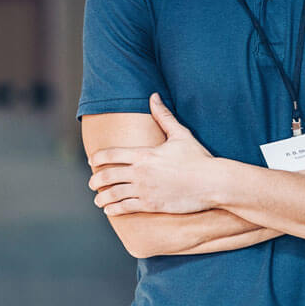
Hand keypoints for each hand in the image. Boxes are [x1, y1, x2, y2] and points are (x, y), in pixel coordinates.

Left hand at [88, 93, 215, 215]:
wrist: (212, 182)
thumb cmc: (198, 158)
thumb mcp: (180, 134)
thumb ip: (163, 116)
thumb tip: (154, 95)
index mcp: (144, 154)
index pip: (111, 154)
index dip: (97, 157)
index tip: (93, 160)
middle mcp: (140, 172)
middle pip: (107, 175)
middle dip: (95, 179)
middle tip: (92, 182)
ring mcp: (145, 190)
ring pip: (113, 194)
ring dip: (102, 197)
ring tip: (98, 199)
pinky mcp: (152, 205)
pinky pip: (126, 208)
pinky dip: (114, 209)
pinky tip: (110, 210)